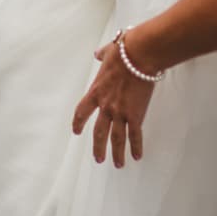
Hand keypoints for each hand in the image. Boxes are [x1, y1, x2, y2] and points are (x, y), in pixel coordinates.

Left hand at [72, 34, 157, 167]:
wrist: (140, 55)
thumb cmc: (124, 51)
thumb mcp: (108, 52)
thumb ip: (101, 56)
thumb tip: (98, 53)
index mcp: (96, 91)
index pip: (82, 111)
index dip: (79, 122)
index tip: (77, 131)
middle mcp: (106, 105)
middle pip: (99, 131)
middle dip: (98, 147)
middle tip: (98, 159)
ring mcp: (120, 112)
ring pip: (116, 138)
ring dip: (116, 153)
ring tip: (117, 164)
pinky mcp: (136, 114)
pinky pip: (135, 135)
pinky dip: (136, 147)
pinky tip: (137, 156)